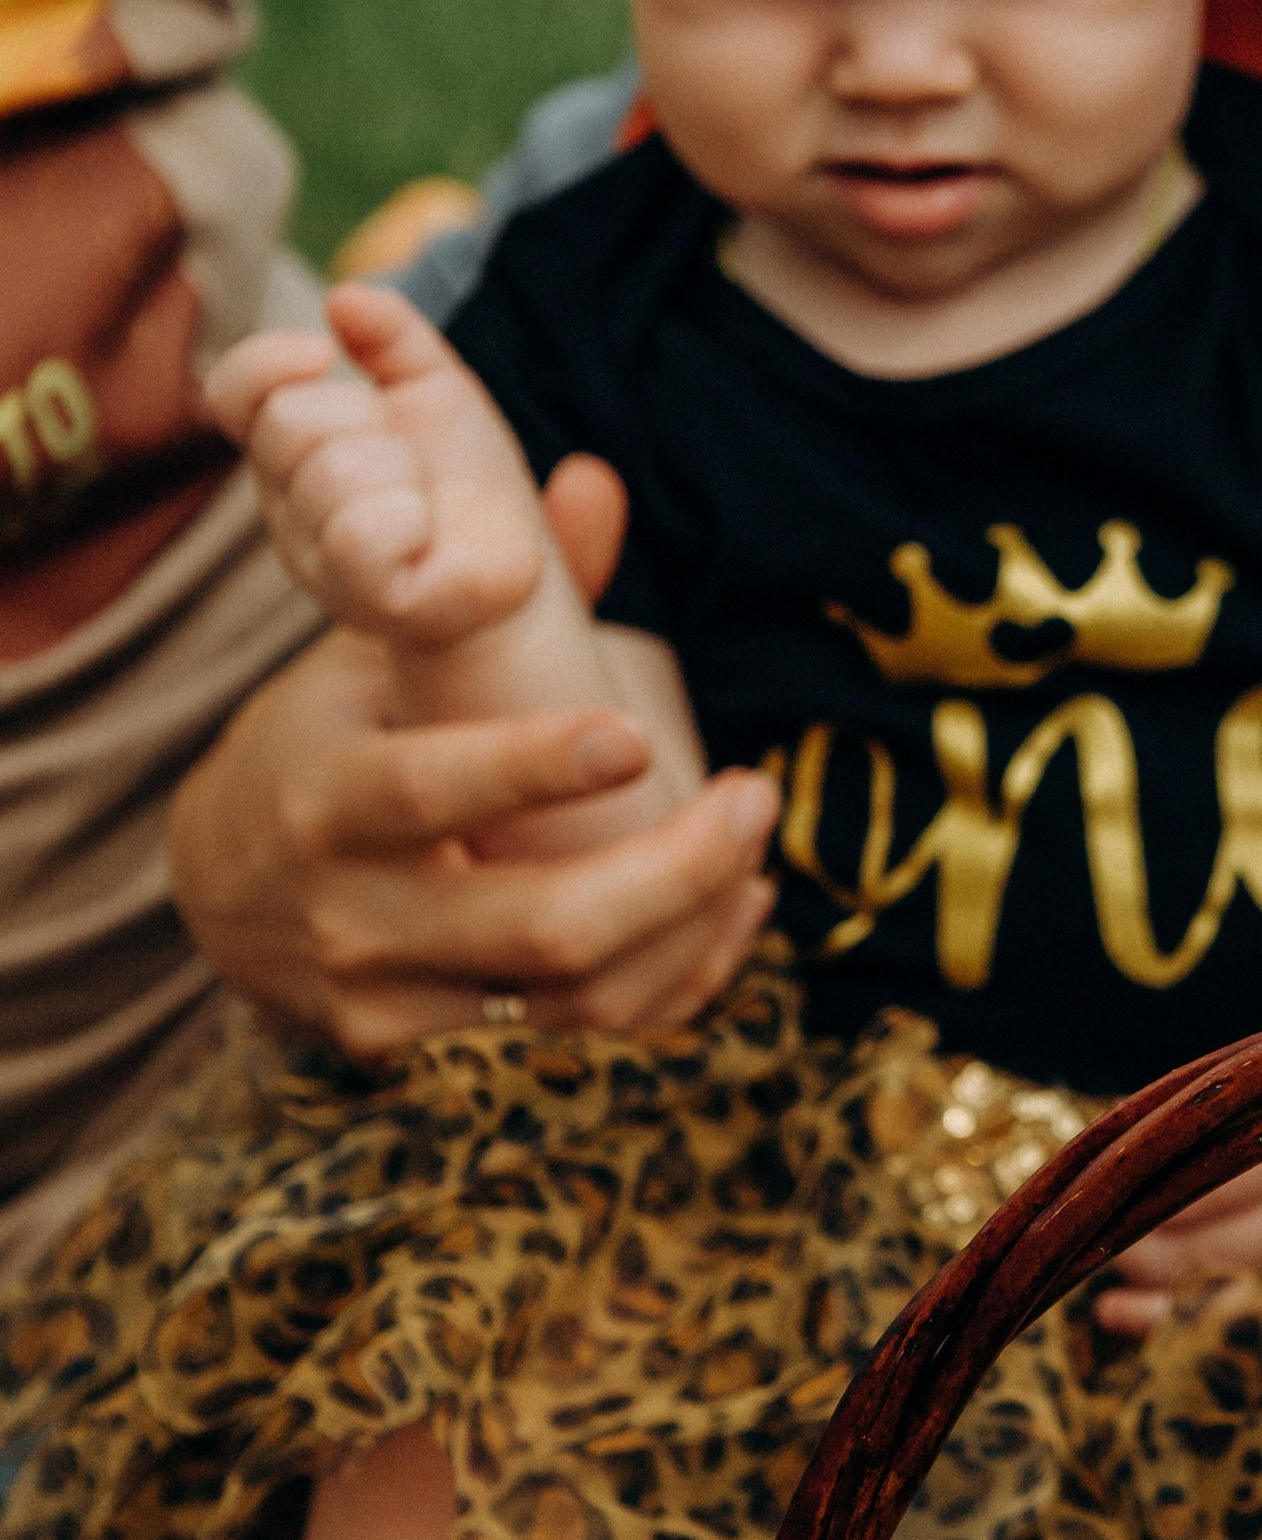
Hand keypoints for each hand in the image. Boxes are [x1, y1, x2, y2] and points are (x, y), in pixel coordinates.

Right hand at [171, 456, 777, 1049]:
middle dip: (674, 873)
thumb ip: (489, 593)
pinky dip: (666, 988)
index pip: (433, 791)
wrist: (227, 891)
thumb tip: (595, 481)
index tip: (637, 736)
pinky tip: (723, 921)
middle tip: (755, 798)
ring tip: (756, 861)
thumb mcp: (375, 661)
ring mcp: (389, 1001)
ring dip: (691, 935)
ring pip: (574, 1004)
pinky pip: (574, 1043)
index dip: (537, 769)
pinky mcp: (424, 1058)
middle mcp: (352, 914)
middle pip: (542, 928)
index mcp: (329, 796)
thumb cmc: (328, 744)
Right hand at [205, 287, 549, 648]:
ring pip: (334, 474)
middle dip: (370, 421)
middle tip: (408, 463)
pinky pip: (360, 535)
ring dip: (404, 476)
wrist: (515, 562)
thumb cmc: (463, 479)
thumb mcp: (436, 389)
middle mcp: (286, 503)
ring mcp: (315, 559)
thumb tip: (342, 295)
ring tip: (423, 507)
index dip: (264, 362)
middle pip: (291, 421)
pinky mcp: (360, 600)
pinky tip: (425, 541)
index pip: (233, 392)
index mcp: (290, 445)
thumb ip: (393, 337)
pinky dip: (411, 523)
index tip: (320, 354)